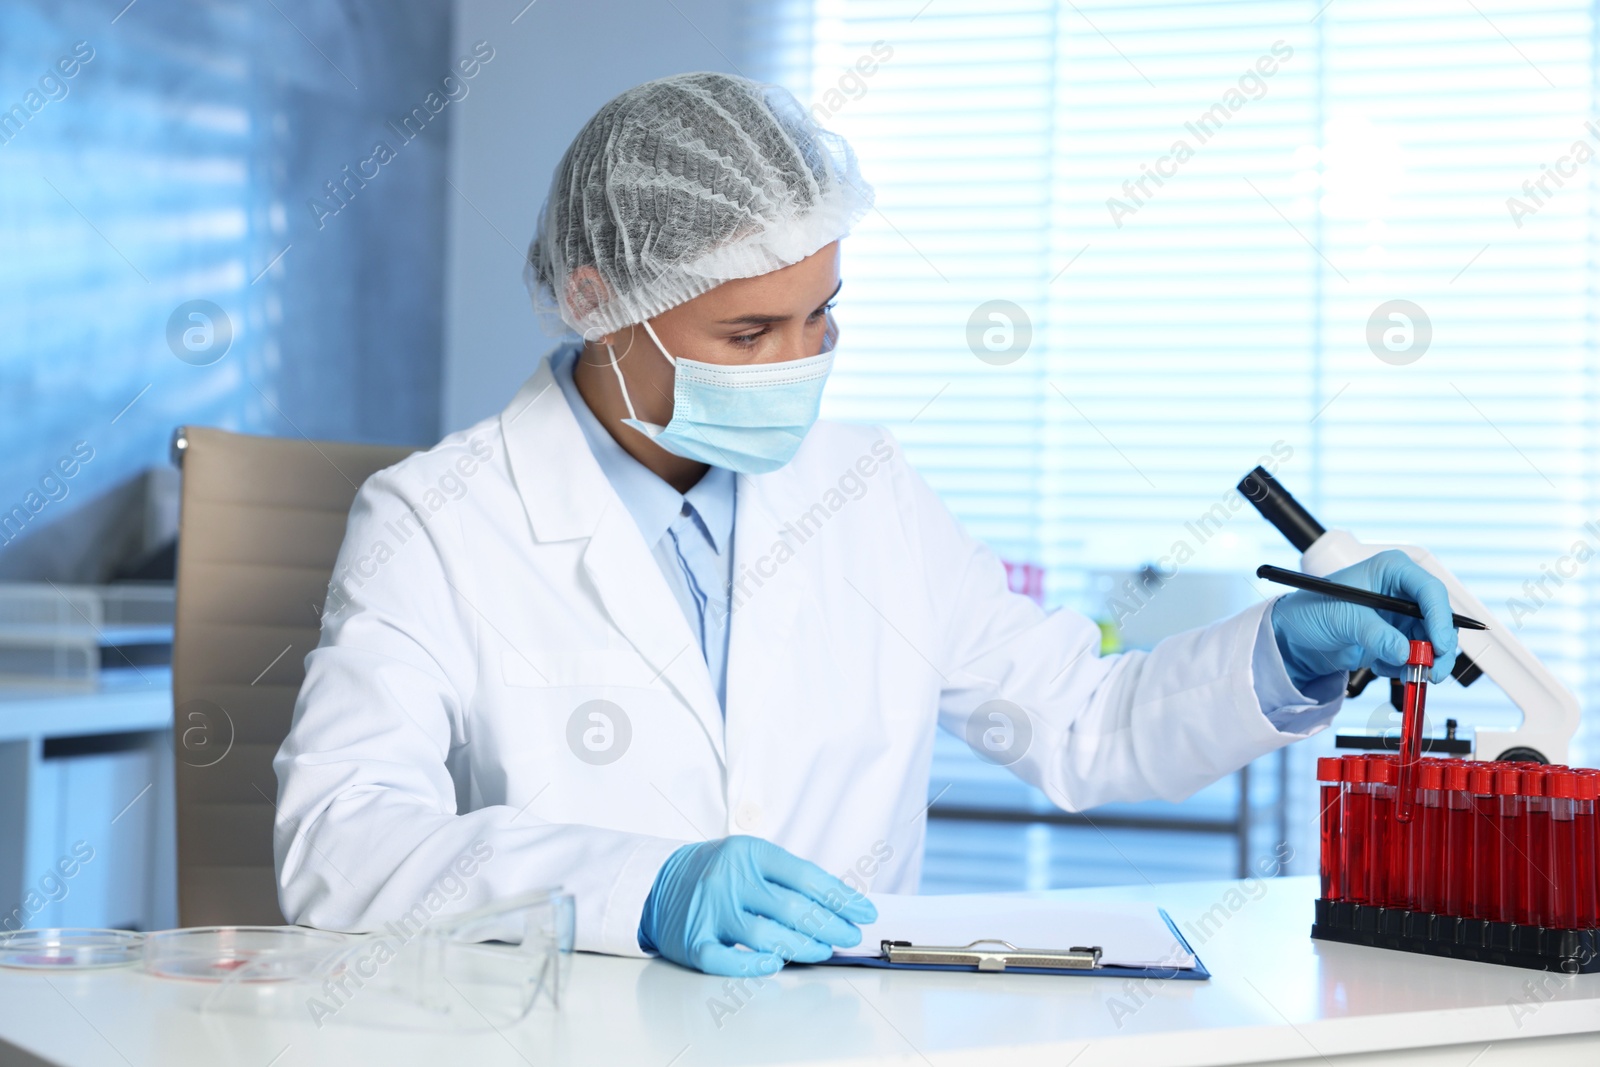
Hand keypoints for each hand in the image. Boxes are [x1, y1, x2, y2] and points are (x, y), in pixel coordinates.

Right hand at [638, 836, 876, 976]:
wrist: (661, 883)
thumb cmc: (719, 873)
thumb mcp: (752, 859)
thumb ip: (789, 878)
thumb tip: (841, 905)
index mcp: (749, 852)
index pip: (805, 876)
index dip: (840, 897)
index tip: (863, 912)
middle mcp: (729, 879)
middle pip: (791, 908)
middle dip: (830, 925)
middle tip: (849, 936)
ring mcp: (710, 911)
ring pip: (764, 935)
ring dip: (802, 947)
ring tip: (822, 951)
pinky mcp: (693, 941)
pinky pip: (725, 960)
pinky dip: (752, 965)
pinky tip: (774, 963)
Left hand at [1269, 549, 1459, 691]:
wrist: (1296, 635)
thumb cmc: (1312, 610)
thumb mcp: (1343, 618)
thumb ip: (1376, 635)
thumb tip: (1405, 653)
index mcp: (1392, 570)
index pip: (1430, 590)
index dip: (1440, 617)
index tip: (1440, 645)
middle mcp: (1402, 591)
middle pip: (1438, 618)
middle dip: (1437, 648)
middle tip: (1431, 671)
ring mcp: (1401, 616)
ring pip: (1432, 641)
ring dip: (1420, 662)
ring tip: (1399, 673)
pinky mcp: (1397, 637)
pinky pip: (1415, 656)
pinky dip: (1402, 667)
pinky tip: (1378, 665)